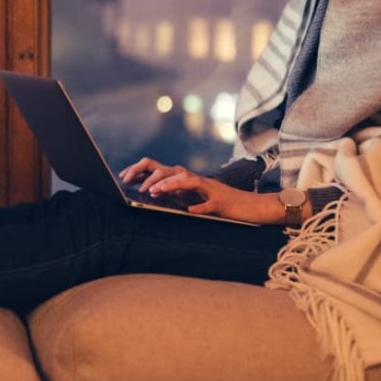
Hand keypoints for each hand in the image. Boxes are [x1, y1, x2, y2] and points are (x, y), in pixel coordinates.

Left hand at [121, 157, 301, 224]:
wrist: (254, 208)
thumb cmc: (224, 204)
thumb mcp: (198, 198)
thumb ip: (181, 194)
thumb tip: (157, 193)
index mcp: (190, 180)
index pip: (163, 169)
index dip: (143, 171)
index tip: (125, 178)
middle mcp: (199, 181)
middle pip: (172, 170)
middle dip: (152, 177)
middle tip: (137, 187)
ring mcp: (211, 190)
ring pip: (188, 181)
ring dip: (170, 186)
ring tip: (155, 193)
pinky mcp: (223, 203)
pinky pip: (209, 204)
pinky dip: (200, 207)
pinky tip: (190, 211)